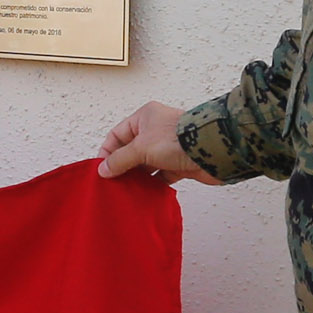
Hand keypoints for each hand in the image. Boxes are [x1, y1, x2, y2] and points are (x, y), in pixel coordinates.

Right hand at [97, 101, 219, 184]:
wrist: (211, 151)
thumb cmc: (177, 139)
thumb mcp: (141, 147)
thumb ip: (120, 160)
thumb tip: (103, 170)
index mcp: (144, 118)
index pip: (117, 134)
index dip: (107, 151)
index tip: (101, 169)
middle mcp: (154, 130)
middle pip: (130, 150)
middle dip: (121, 166)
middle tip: (111, 183)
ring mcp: (167, 148)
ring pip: (145, 164)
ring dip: (137, 177)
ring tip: (125, 192)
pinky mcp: (178, 164)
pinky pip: (160, 176)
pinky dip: (152, 184)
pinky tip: (144, 194)